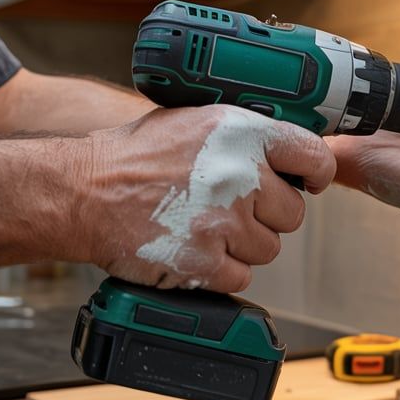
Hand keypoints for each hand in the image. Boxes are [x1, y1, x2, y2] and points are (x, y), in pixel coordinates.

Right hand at [79, 106, 335, 291]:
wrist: (84, 191)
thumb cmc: (135, 155)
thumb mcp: (195, 122)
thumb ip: (245, 136)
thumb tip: (288, 155)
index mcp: (241, 133)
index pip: (312, 156)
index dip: (314, 173)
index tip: (309, 181)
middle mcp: (238, 175)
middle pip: (293, 213)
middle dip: (267, 215)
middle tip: (231, 207)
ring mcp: (223, 221)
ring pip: (268, 248)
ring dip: (243, 245)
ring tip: (205, 226)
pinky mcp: (204, 262)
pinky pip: (241, 276)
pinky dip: (221, 271)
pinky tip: (195, 250)